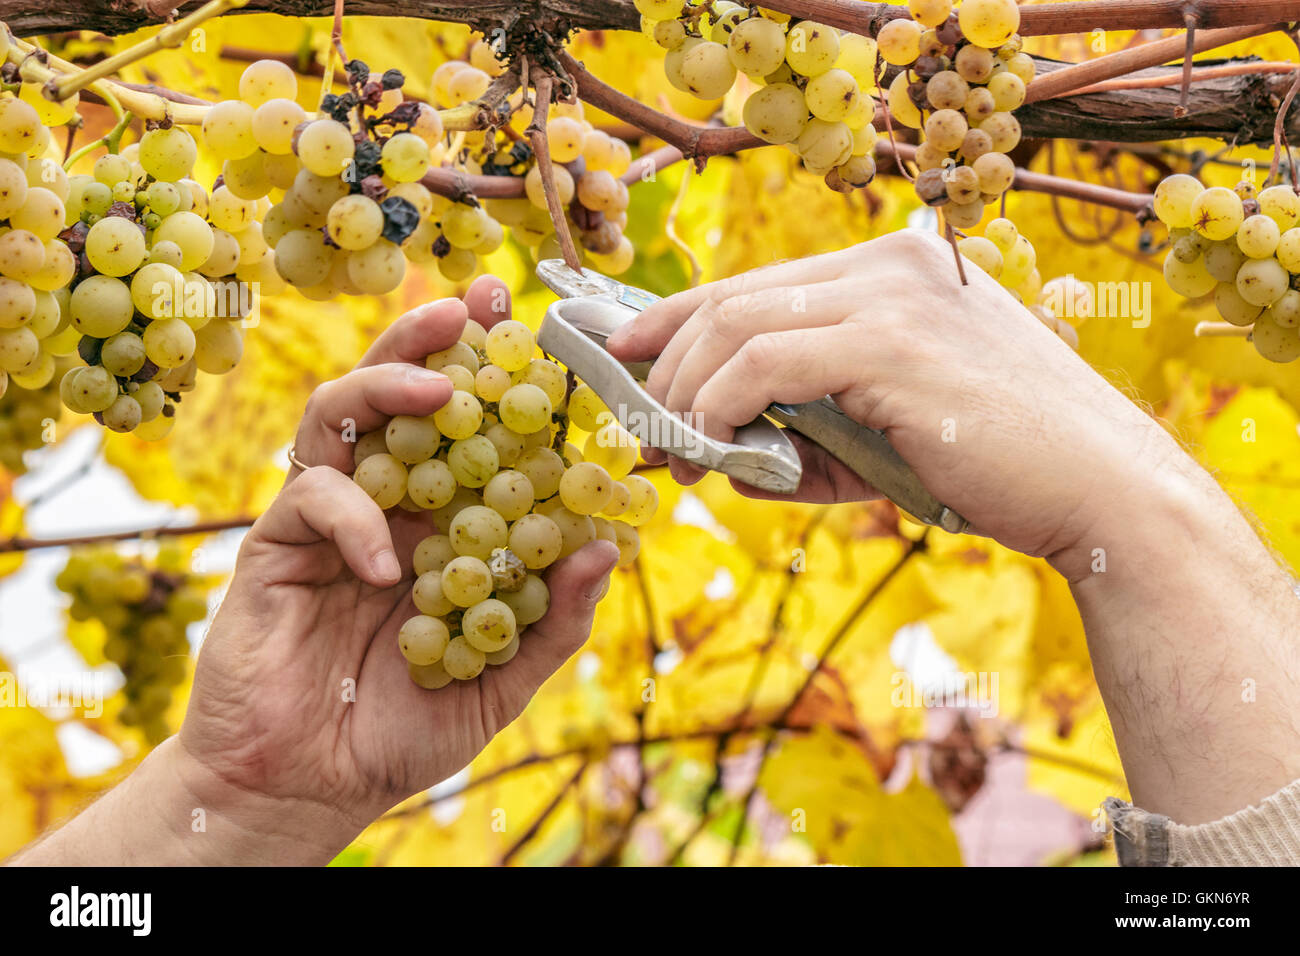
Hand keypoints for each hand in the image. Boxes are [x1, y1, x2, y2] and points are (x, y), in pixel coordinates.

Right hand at [175, 275, 617, 858]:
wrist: (309, 785)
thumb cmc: (405, 729)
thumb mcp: (501, 681)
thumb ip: (552, 622)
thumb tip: (606, 551)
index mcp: (442, 522)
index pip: (470, 430)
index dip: (499, 376)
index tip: (540, 326)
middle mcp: (386, 503)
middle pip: (401, 392)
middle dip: (435, 339)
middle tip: (477, 303)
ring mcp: (328, 517)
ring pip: (341, 414)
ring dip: (385, 383)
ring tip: (435, 386)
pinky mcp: (277, 544)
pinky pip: (311, 497)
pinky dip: (353, 515)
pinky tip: (387, 565)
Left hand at [607, 229, 1181, 569]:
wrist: (1102, 489)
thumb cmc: (998, 467)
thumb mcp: (885, 442)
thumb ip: (806, 440)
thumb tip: (719, 460)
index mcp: (894, 271)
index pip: (759, 281)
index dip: (681, 314)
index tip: (628, 350)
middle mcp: (890, 266)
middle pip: (735, 295)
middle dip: (668, 360)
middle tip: (639, 421)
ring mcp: (893, 296)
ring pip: (739, 323)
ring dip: (684, 389)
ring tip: (670, 446)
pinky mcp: (893, 342)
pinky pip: (767, 362)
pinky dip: (721, 401)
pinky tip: (710, 442)